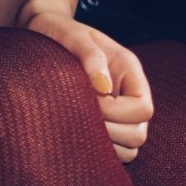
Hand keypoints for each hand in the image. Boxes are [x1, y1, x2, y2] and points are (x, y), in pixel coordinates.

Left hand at [20, 7, 154, 162]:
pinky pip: (112, 153)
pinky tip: (75, 135)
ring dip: (104, 146)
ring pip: (129, 149)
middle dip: (110, 133)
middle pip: (139, 134)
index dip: (117, 112)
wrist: (43, 33)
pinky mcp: (105, 126)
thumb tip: (104, 88)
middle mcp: (128, 94)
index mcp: (129, 70)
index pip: (143, 108)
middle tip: (79, 120)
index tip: (90, 102)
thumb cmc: (58, 32)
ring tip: (77, 128)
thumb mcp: (73, 36)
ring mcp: (119, 113)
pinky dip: (97, 152)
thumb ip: (90, 56)